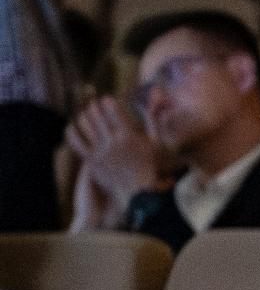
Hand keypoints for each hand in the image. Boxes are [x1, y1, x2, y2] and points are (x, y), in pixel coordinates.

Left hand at [64, 95, 162, 212]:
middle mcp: (114, 143)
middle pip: (98, 117)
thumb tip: (150, 102)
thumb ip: (153, 121)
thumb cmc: (149, 164)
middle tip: (93, 104)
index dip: (108, 103)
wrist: (137, 190)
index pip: (114, 112)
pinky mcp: (91, 161)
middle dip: (94, 107)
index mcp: (130, 137)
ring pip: (86, 127)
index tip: (106, 99)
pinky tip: (72, 126)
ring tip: (86, 113)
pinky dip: (72, 132)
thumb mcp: (156, 143)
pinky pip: (77, 142)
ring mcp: (101, 152)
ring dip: (84, 116)